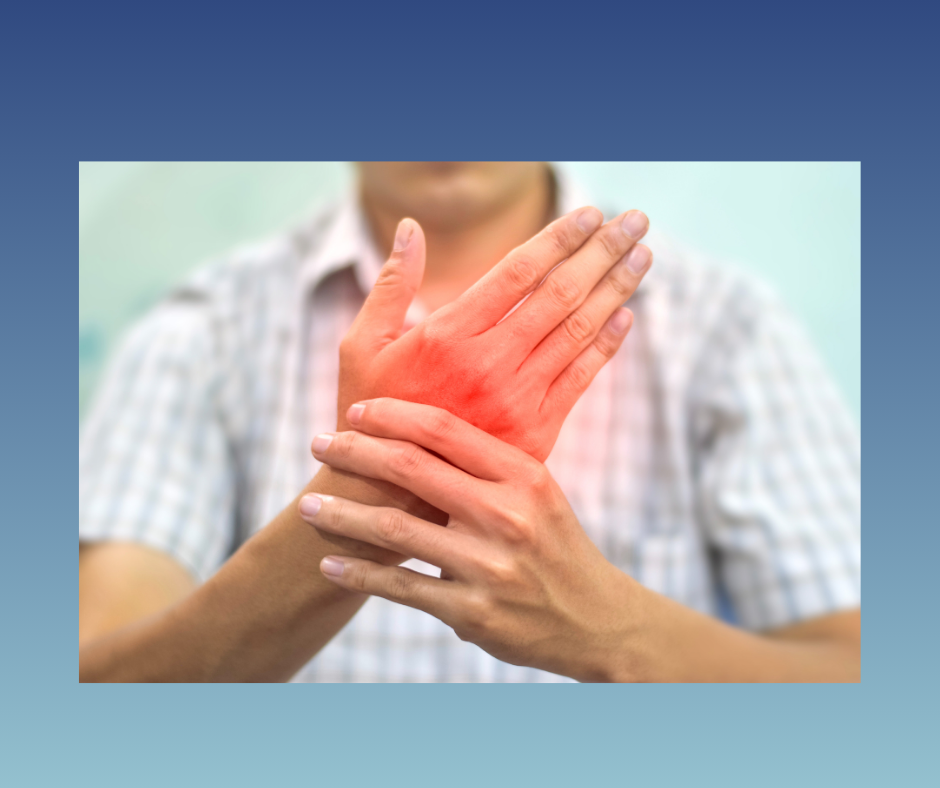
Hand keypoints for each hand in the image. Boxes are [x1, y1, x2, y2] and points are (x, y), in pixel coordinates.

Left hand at [300, 398, 638, 682]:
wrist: (596, 620)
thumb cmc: (555, 546)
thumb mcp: (537, 493)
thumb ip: (486, 465)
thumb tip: (419, 431)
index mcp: (523, 475)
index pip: (444, 429)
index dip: (391, 415)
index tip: (355, 411)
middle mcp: (507, 515)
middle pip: (410, 469)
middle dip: (354, 452)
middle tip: (318, 444)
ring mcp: (489, 566)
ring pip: (393, 530)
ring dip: (340, 515)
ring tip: (306, 507)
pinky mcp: (472, 612)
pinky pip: (400, 587)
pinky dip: (358, 573)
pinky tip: (329, 564)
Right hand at [336, 208, 650, 461]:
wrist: (387, 495)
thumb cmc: (370, 411)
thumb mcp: (362, 344)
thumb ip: (391, 285)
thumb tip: (412, 227)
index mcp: (448, 335)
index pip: (518, 272)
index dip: (559, 238)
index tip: (590, 213)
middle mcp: (489, 362)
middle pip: (560, 294)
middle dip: (602, 251)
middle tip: (636, 220)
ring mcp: (516, 398)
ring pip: (577, 330)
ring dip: (615, 288)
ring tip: (642, 254)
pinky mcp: (534, 431)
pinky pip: (580, 377)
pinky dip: (606, 343)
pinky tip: (626, 313)